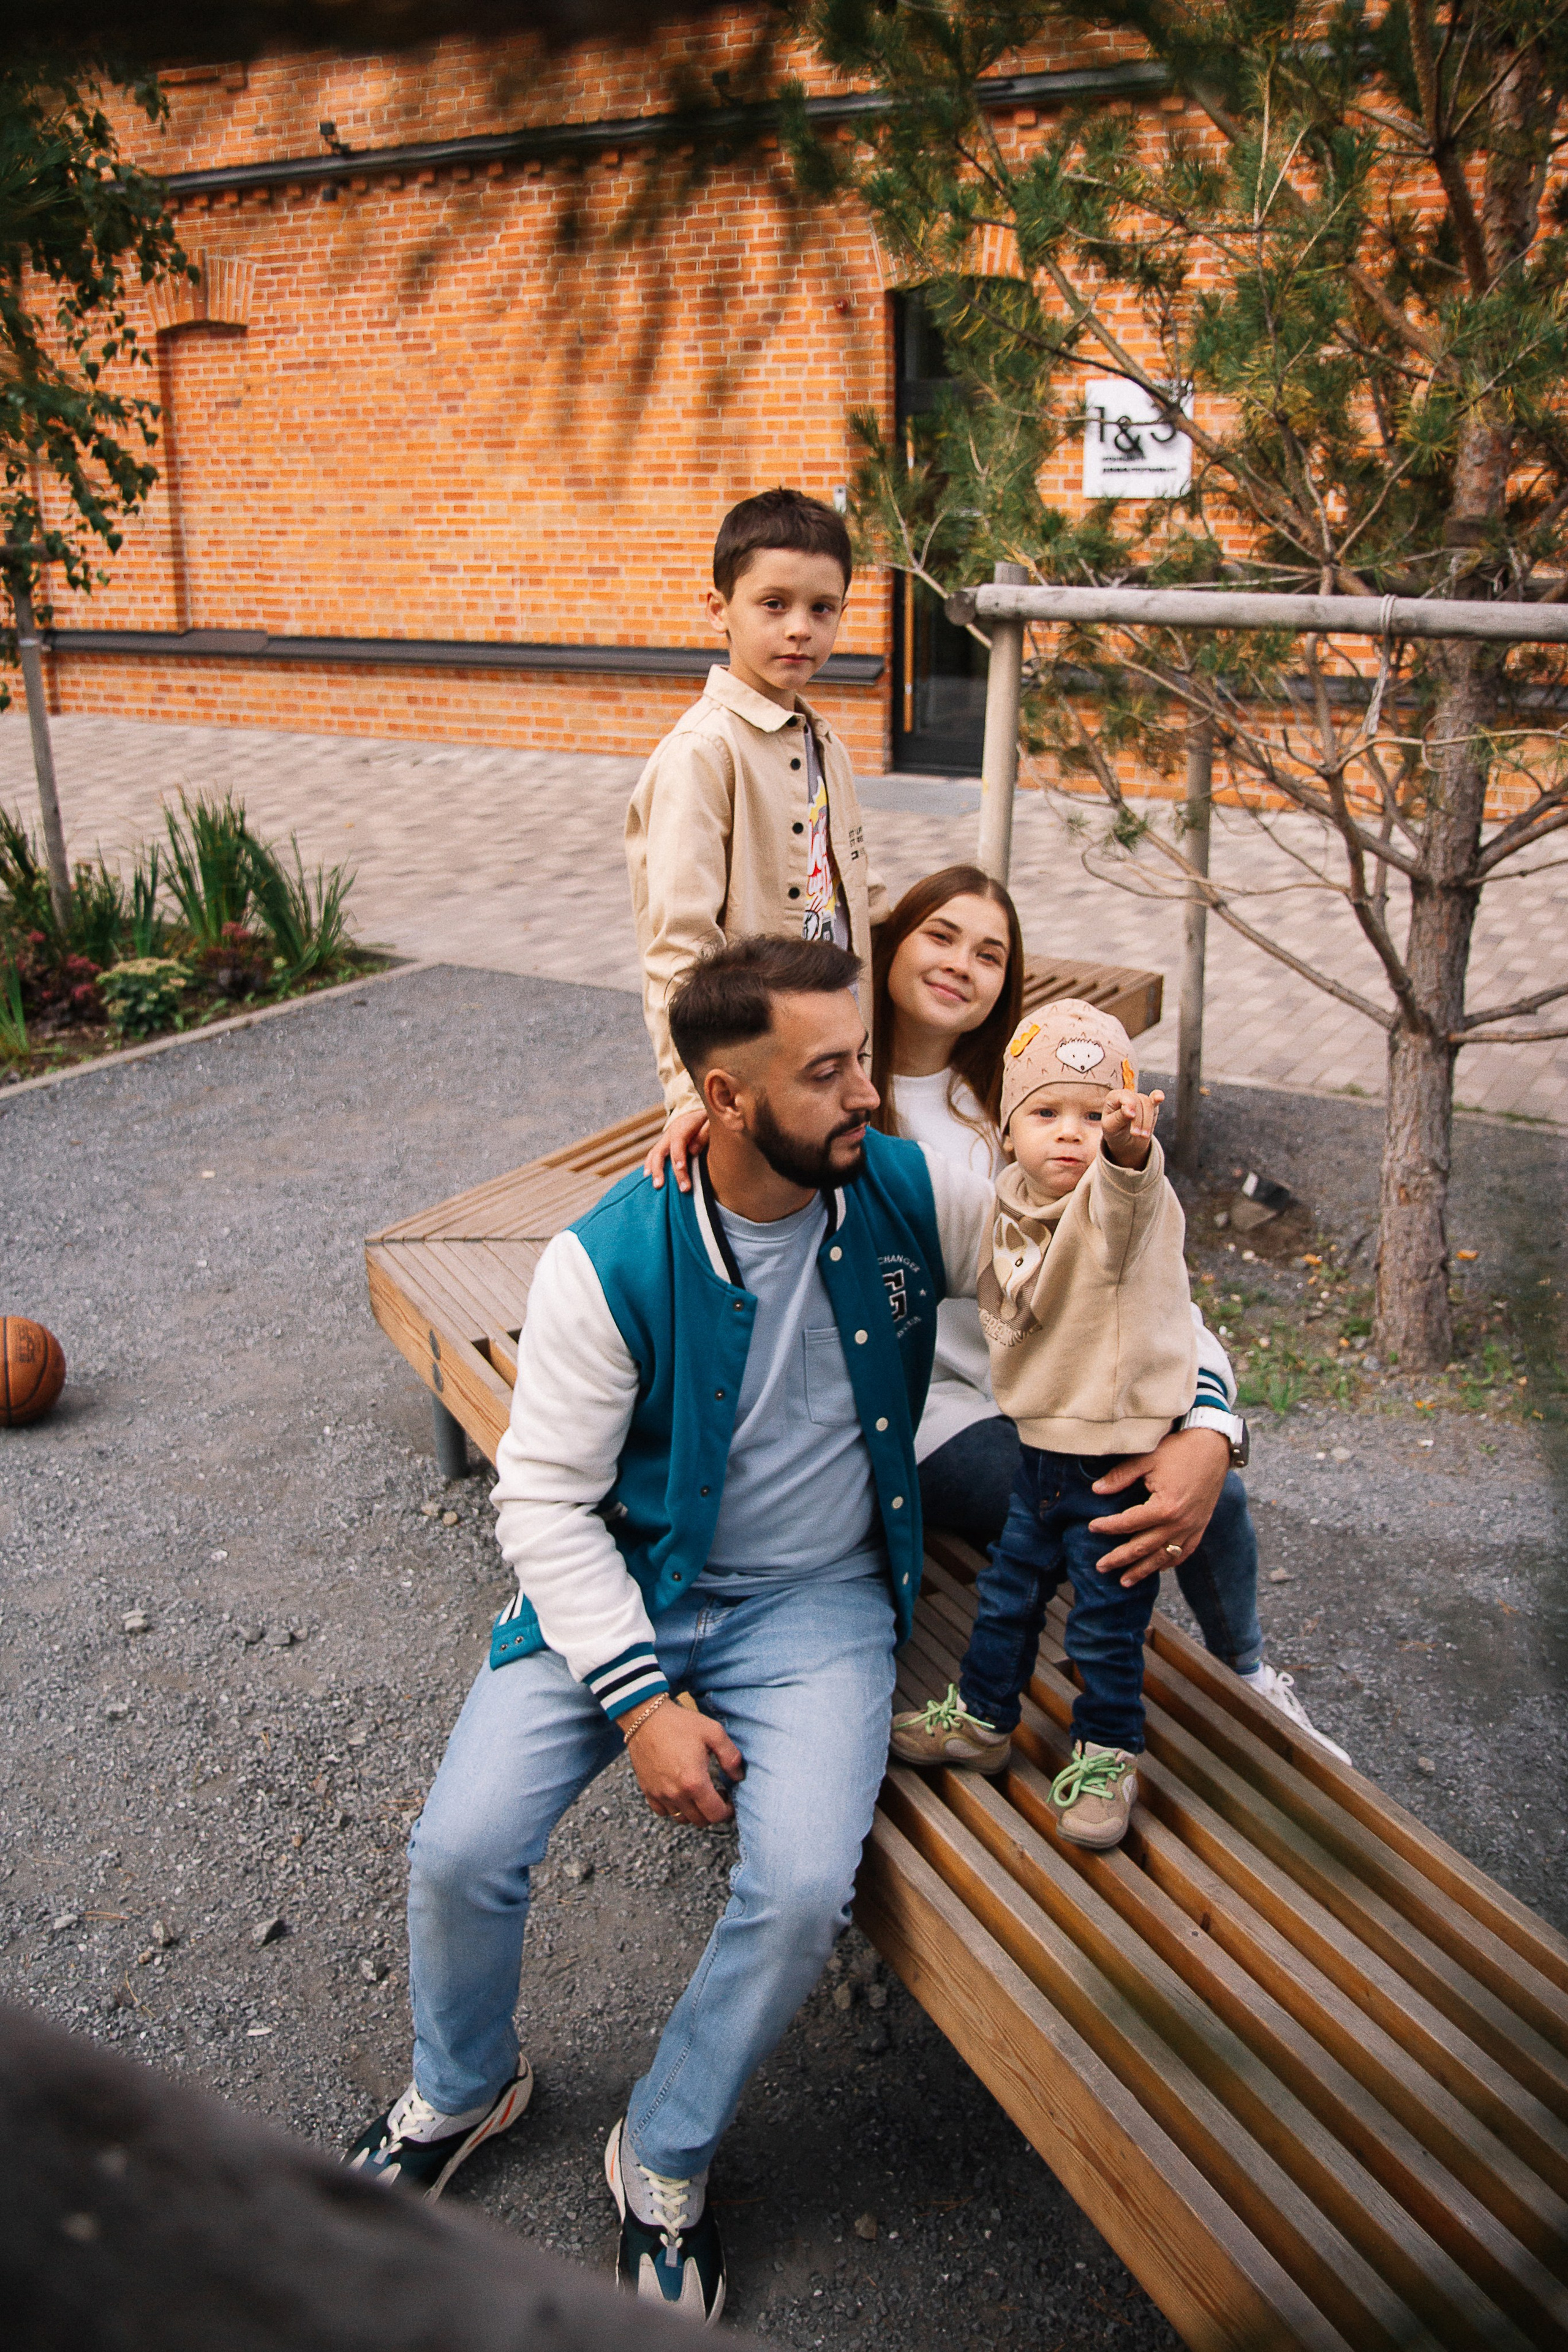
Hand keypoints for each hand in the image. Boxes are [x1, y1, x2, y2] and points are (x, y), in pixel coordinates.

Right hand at [626, 1701, 743, 1824]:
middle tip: (716, 1795)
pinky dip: (674, 1808)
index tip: (728, 1799)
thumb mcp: (714, 1732)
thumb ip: (731, 1756)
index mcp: (695, 1782)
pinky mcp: (648, 1790)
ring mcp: (660, 1794)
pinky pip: (663, 1812)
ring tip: (698, 1794)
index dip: (727, 1811)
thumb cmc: (681, 1723)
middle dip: (712, 1812)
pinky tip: (679, 1792)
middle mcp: (676, 1794)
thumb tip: (738, 1777)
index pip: (716, 1814)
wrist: (645, 1717)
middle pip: (700, 1820)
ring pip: (682, 1819)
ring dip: (694, 1812)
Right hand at [643, 1107, 707, 1192]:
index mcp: (683, 1126)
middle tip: (667, 1185)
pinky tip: (648, 1176)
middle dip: (662, 1169)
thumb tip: (692, 1151)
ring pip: (654, 1154)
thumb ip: (704, 1134)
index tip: (681, 1169)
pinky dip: (650, 1165)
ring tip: (657, 1186)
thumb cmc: (707, 1119)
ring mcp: (665, 1139)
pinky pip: (653, 1155)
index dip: (678, 1156)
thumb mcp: (711, 1121)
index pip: (678, 1142)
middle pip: (661, 1151)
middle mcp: (670, 1132)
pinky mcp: (664, 1144)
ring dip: (654, 1170)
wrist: (699, 1111)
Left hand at [1088, 1425, 1229, 1585]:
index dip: (1107, 1526)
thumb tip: (1096, 1490)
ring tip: (1124, 1581)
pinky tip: (1157, 1568)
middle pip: (1143, 1547)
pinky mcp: (1201, 1527)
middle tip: (1100, 1567)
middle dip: (1119, 1559)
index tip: (1091, 1527)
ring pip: (1163, 1557)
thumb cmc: (1179, 1450)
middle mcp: (1179, 1524)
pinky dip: (1169, 1562)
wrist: (1215, 1446)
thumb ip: (1120, 1476)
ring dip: (1143, 1570)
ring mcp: (1192, 1528)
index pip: (1128, 1523)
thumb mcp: (1147, 1458)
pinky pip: (1184, 1552)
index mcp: (1164, 1508)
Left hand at [1099, 1087, 1163, 1167]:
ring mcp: (1139, 1099)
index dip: (1129, 1105)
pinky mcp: (1151, 1105)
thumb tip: (1130, 1112)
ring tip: (1143, 1135)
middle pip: (1138, 1101)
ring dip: (1147, 1121)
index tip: (1131, 1116)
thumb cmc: (1114, 1133)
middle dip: (1138, 1119)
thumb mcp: (1111, 1128)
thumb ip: (1118, 1118)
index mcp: (1113, 1098)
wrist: (1125, 1142)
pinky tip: (1160, 1097)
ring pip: (1148, 1105)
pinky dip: (1158, 1097)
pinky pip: (1155, 1098)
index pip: (1124, 1097)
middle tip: (1135, 1134)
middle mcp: (1126, 1095)